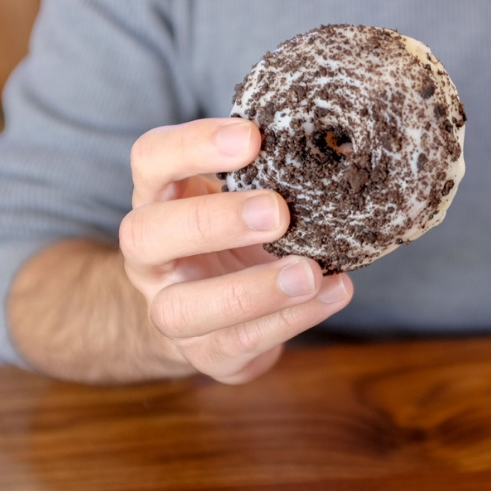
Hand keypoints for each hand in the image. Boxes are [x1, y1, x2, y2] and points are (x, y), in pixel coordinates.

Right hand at [119, 118, 352, 383]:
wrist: (225, 307)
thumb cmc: (247, 226)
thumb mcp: (253, 189)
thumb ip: (278, 166)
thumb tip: (345, 137)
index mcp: (160, 198)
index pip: (151, 159)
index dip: (192, 145)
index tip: (252, 137)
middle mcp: (151, 255)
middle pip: (145, 235)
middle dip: (212, 223)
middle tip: (278, 212)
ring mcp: (169, 308)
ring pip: (179, 310)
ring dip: (251, 292)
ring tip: (310, 273)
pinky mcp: (206, 353)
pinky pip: (235, 345)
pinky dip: (289, 321)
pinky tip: (332, 293)